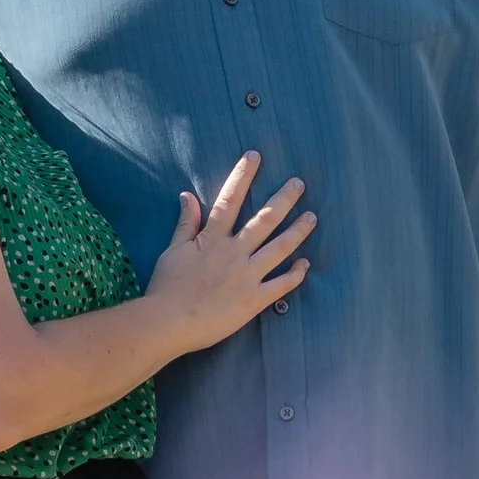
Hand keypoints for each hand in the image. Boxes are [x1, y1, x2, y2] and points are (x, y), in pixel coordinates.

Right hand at [143, 153, 312, 352]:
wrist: (168, 323)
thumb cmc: (166, 287)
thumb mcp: (173, 250)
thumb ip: (185, 223)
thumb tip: (187, 195)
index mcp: (212, 238)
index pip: (229, 199)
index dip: (242, 175)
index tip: (255, 156)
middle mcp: (233, 252)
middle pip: (264, 220)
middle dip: (283, 199)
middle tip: (299, 183)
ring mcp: (247, 276)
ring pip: (279, 248)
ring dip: (298, 231)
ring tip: (312, 217)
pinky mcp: (254, 301)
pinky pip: (280, 285)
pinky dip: (295, 274)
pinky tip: (305, 264)